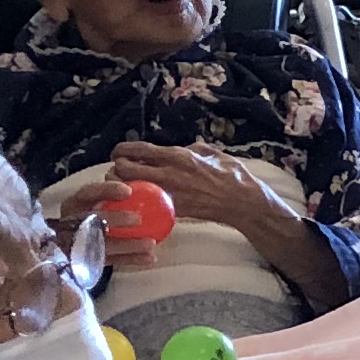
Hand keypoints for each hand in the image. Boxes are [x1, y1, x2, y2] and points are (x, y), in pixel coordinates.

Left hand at [111, 141, 285, 237]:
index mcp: (178, 156)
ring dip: (122, 187)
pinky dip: (137, 203)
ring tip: (127, 187)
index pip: (138, 149)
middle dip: (116, 169)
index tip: (119, 152)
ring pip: (130, 189)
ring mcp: (170, 193)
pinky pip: (144, 205)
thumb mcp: (212, 152)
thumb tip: (179, 150)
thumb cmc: (232, 175)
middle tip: (120, 171)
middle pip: (125, 169)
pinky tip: (139, 202)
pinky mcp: (173, 210)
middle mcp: (169, 174)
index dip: (122, 150)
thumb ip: (191, 149)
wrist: (243, 202)